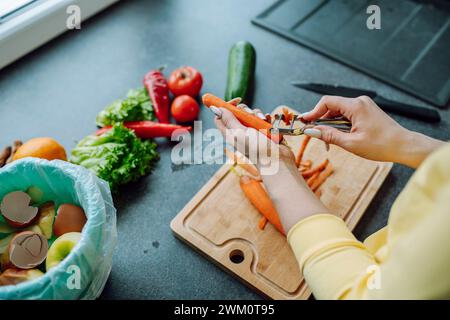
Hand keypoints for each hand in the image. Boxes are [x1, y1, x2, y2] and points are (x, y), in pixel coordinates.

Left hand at [212, 98, 295, 168]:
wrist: (277, 160)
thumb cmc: (258, 150)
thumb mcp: (241, 133)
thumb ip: (229, 120)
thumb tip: (216, 108)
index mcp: (230, 133)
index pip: (220, 117)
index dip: (226, 107)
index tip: (236, 102)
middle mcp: (239, 131)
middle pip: (237, 113)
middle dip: (245, 110)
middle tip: (251, 114)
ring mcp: (251, 131)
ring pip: (250, 114)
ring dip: (257, 114)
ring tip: (262, 120)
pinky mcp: (262, 131)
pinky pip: (262, 119)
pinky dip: (265, 118)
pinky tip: (268, 120)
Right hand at [302, 95, 443, 167]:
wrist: (403, 146)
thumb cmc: (381, 145)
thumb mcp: (350, 143)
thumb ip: (328, 135)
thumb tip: (311, 131)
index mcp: (356, 106)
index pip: (326, 102)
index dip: (313, 112)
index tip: (304, 122)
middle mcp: (359, 102)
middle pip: (331, 106)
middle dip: (321, 120)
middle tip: (314, 135)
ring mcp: (364, 106)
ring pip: (338, 111)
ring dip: (330, 124)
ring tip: (329, 140)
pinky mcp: (366, 111)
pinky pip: (347, 114)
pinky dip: (340, 124)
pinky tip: (339, 136)